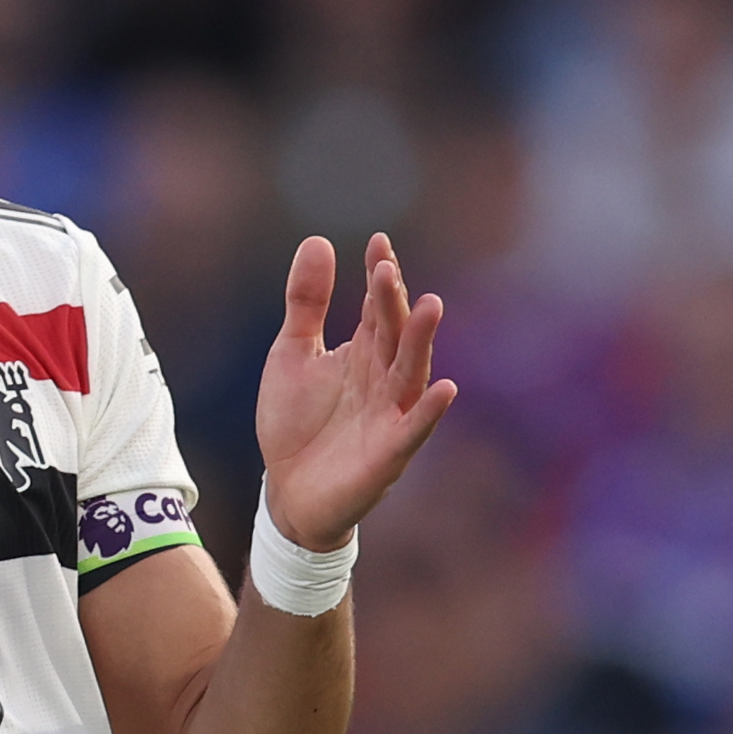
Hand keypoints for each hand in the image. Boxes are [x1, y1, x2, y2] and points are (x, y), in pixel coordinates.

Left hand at [257, 233, 454, 549]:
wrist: (287, 493)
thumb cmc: (295, 423)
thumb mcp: (292, 354)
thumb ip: (306, 303)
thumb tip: (318, 240)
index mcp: (362, 352)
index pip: (376, 307)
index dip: (379, 276)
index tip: (378, 241)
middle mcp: (382, 379)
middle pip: (393, 334)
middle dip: (393, 302)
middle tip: (387, 268)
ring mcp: (389, 416)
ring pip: (410, 373)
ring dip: (421, 342)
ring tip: (430, 306)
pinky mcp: (388, 455)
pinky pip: (413, 429)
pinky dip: (428, 411)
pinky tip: (445, 387)